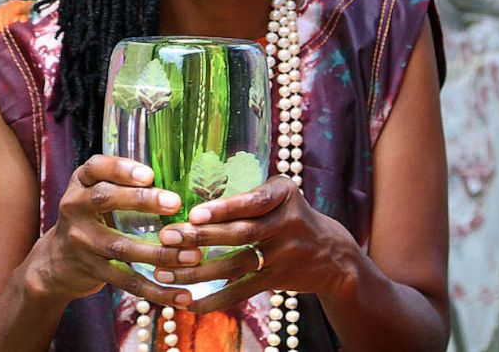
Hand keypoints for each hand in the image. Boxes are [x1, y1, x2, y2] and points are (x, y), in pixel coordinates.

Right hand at [23, 155, 196, 306]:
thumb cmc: (92, 215)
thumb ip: (124, 182)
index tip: (149, 174)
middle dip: (142, 201)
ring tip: (191, 254)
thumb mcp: (96, 190)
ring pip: (120, 246)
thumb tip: (178, 177)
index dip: (121, 169)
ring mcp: (82, 241)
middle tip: (175, 203)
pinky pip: (126, 280)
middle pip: (105, 200)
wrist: (57, 260)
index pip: (96, 168)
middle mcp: (75, 207)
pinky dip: (156, 289)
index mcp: (81, 182)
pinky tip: (181, 294)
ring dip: (159, 253)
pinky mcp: (92, 270)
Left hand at [151, 175, 358, 311]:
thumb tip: (194, 200)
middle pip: (241, 232)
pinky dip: (215, 299)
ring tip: (166, 272)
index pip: (254, 201)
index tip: (194, 213)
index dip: (224, 208)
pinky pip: (242, 291)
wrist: (331, 254)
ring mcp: (284, 254)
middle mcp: (287, 223)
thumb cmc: (291, 215)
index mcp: (285, 194)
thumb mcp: (280, 195)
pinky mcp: (277, 280)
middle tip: (167, 238)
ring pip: (237, 264)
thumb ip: (248, 196)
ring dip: (199, 271)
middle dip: (202, 236)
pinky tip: (190, 303)